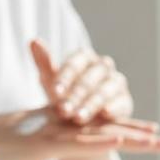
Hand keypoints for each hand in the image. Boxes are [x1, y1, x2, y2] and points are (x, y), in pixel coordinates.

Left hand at [29, 38, 159, 151]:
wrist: (79, 118)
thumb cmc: (64, 95)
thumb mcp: (52, 81)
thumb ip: (44, 63)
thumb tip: (34, 41)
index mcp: (84, 57)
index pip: (74, 65)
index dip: (64, 78)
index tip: (54, 92)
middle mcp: (103, 65)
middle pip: (88, 80)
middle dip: (75, 96)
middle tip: (63, 110)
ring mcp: (116, 81)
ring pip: (104, 91)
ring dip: (91, 104)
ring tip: (78, 118)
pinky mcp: (125, 99)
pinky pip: (121, 101)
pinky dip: (114, 107)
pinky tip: (105, 114)